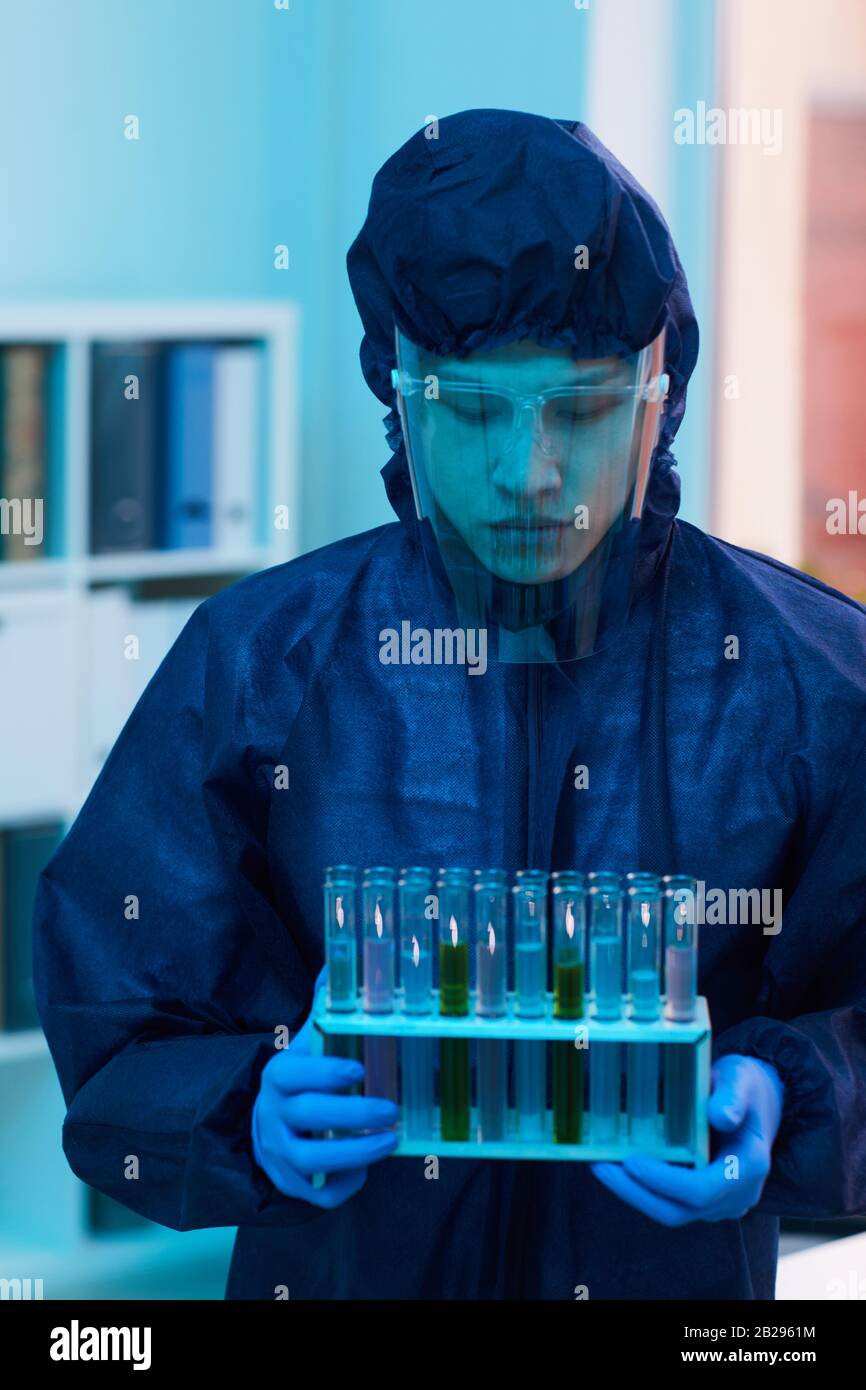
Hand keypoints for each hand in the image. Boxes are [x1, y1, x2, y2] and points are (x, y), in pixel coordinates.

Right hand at [252, 966, 398, 1207]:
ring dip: (355, 1152)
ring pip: (312, 1159)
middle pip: (308, 1115)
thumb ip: (325, 1007)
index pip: (293, 1072)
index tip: (359, 1069)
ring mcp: (278, 1152)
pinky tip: (365, 1168)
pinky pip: (318, 1192)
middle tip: (392, 1108)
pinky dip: (345, 1184)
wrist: (264, 1123)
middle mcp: (272, 1115)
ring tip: (391, 1140)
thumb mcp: (307, 1042)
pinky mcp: (289, 1182)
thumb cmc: (301, 1077)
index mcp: (278, 1076)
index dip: (324, 1071)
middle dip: (353, 1114)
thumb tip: (338, 963)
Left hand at [591, 1054, 783, 1224]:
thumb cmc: (746, 1087)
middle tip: (601, 1167)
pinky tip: (618, 1167)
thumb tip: (719, 1116)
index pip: (702, 1190)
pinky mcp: (705, 1200)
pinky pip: (671, 1202)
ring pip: (671, 1211)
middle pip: (679, 1210)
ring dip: (635, 1193)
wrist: (759, 1102)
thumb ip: (731, 1096)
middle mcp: (736, 1194)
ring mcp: (721, 1201)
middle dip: (636, 1192)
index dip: (664, 1181)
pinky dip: (644, 1188)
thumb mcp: (740, 1080)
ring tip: (601, 1167)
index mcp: (748, 1167)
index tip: (631, 1161)